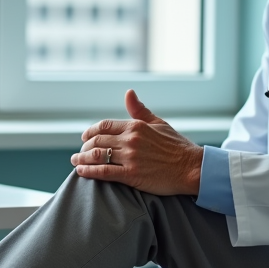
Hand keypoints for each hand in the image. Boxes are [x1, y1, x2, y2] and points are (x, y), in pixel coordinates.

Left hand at [70, 90, 203, 196]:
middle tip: (79, 153)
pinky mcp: (131, 175)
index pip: (104, 126)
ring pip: (97, 156)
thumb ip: (140, 110)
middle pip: (97, 141)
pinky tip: (81, 172)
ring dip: (81, 159)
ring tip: (75, 162)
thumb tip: (128, 92)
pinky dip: (89, 172)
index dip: (90, 132)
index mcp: (136, 126)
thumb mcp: (159, 123)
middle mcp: (130, 140)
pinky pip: (104, 172)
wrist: (192, 168)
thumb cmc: (177, 147)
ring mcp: (130, 157)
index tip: (84, 138)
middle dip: (84, 147)